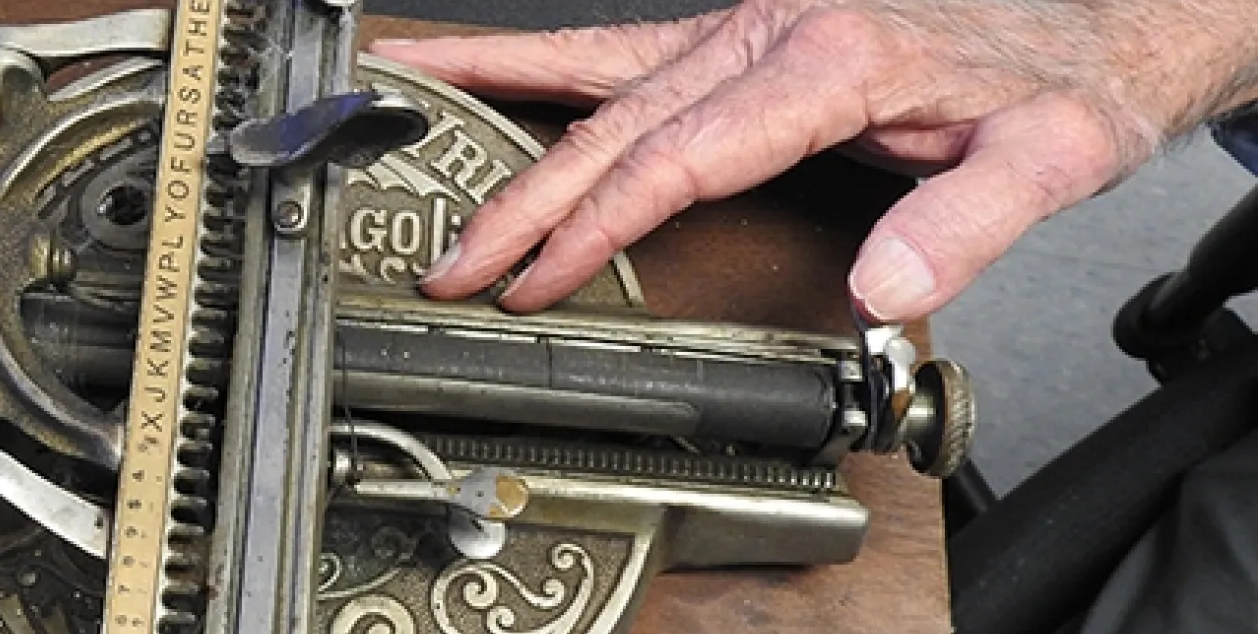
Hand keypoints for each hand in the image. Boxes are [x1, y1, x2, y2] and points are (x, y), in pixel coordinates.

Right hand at [371, 0, 1257, 321]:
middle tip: (449, 262)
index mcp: (827, 60)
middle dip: (520, 197)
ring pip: (596, 62)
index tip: (533, 283)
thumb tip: (875, 287)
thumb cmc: (1062, 77)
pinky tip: (494, 71)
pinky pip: (620, 51)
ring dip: (494, 85)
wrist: (1092, 14)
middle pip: (614, 119)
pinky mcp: (745, 32)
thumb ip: (964, 222)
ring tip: (402, 90)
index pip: (677, 156)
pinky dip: (542, 61)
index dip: (595, 227)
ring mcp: (748, 23)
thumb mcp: (1051, 155)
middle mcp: (771, 30)